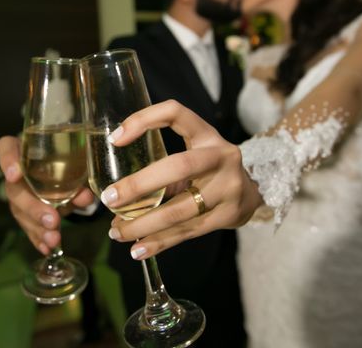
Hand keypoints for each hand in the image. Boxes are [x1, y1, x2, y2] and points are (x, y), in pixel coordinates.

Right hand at [0, 136, 93, 254]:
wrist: (64, 163)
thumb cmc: (67, 154)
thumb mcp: (76, 161)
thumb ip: (79, 175)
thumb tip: (85, 197)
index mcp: (23, 147)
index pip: (5, 147)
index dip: (7, 160)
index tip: (15, 174)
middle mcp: (15, 171)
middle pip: (15, 190)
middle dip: (33, 208)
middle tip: (51, 219)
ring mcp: (17, 193)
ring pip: (20, 212)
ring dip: (37, 228)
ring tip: (53, 240)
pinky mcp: (24, 212)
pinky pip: (27, 226)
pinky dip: (38, 238)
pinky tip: (47, 249)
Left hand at [99, 100, 261, 259]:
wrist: (251, 194)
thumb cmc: (209, 171)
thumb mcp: (193, 156)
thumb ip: (163, 167)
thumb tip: (115, 196)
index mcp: (206, 134)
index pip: (175, 112)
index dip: (144, 120)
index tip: (115, 140)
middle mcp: (221, 156)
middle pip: (178, 166)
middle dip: (139, 184)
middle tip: (110, 198)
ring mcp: (228, 187)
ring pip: (180, 209)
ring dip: (143, 223)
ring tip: (116, 232)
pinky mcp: (228, 215)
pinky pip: (188, 231)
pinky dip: (160, 242)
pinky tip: (138, 249)